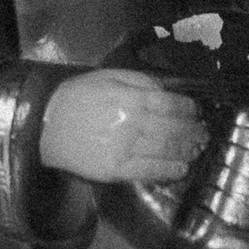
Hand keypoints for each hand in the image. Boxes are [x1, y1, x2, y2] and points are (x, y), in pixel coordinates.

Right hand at [40, 70, 208, 184]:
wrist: (44, 125)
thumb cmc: (77, 97)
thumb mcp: (108, 76)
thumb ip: (140, 82)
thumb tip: (167, 92)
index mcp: (131, 98)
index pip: (171, 104)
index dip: (189, 109)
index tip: (197, 111)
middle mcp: (133, 124)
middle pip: (175, 129)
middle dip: (194, 132)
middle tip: (204, 134)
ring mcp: (125, 149)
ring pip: (167, 151)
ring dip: (187, 151)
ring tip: (197, 149)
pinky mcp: (116, 170)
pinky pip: (150, 171)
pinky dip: (169, 170)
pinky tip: (181, 168)